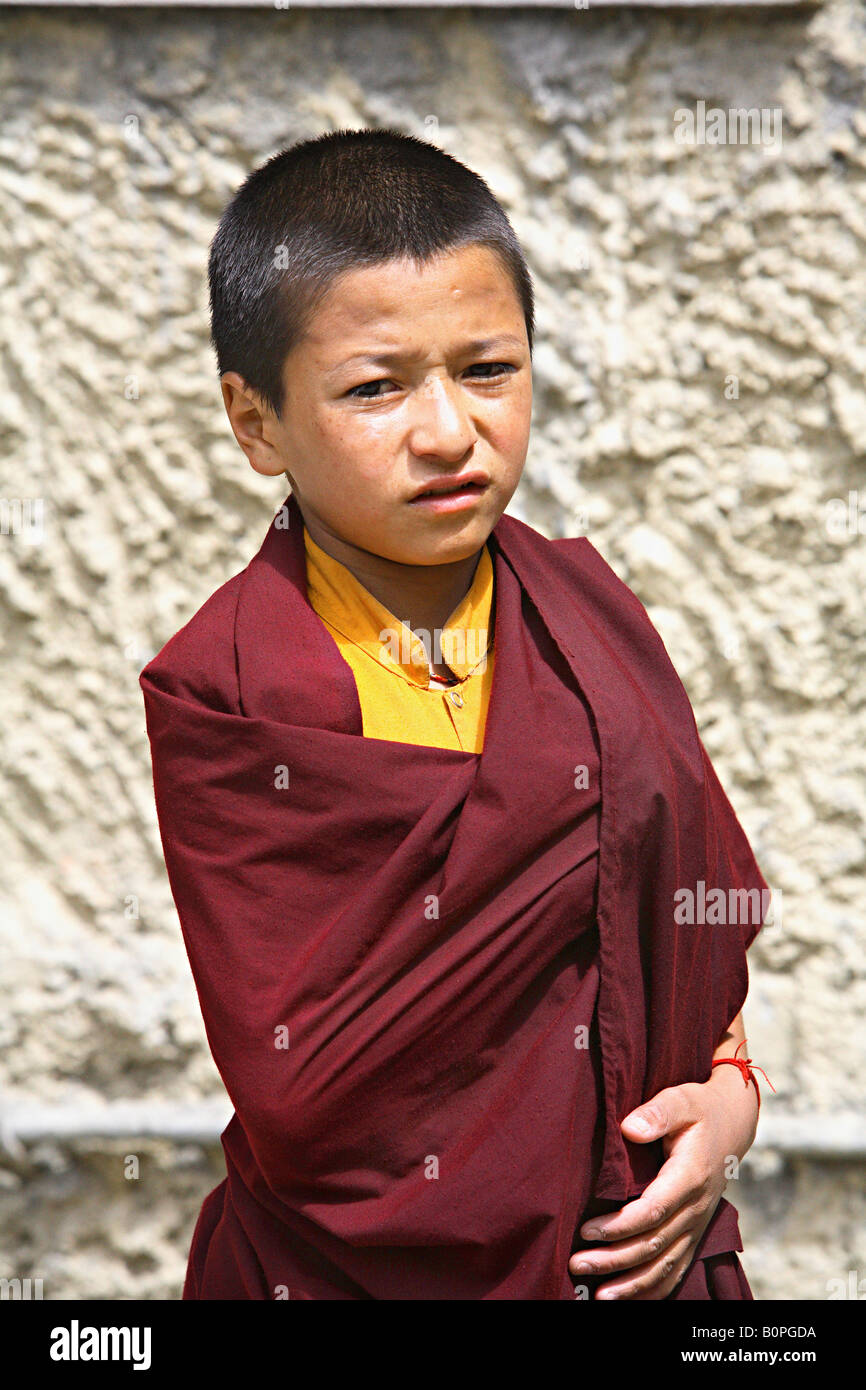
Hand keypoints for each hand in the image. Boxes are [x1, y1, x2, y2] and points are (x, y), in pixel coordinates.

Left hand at [568, 1069, 757, 1298]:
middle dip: (613, 1259)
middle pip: (654, 1245)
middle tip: (576, 1264)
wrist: (733, 1124)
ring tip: (597, 1295)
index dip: (619, 1225)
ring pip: (665, 1265)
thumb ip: (657, 1112)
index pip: (653, 1211)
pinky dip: (653, 1289)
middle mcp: (696, 1208)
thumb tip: (629, 1127)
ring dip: (631, 1283)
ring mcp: (697, 1225)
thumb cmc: (701, 1109)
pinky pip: (676, 1270)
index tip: (586, 1229)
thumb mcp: (681, 1099)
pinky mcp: (694, 1233)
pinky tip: (626, 1297)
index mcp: (690, 1176)